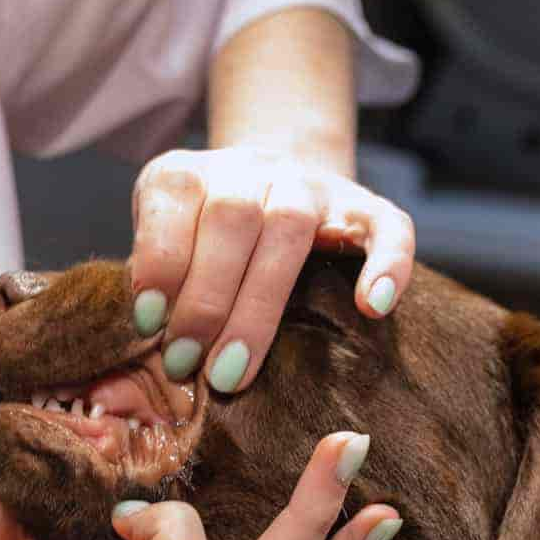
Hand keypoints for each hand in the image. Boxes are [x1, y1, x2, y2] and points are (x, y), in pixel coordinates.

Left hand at [127, 145, 414, 392]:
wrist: (266, 189)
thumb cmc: (196, 244)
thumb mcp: (159, 248)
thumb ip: (152, 282)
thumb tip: (154, 352)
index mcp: (189, 172)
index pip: (176, 199)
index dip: (161, 263)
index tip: (150, 324)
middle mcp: (251, 168)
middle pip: (233, 218)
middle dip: (206, 300)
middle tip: (187, 363)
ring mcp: (311, 185)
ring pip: (291, 224)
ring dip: (259, 303)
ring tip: (233, 370)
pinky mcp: (364, 208)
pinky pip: (388, 226)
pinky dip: (387, 264)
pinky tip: (373, 308)